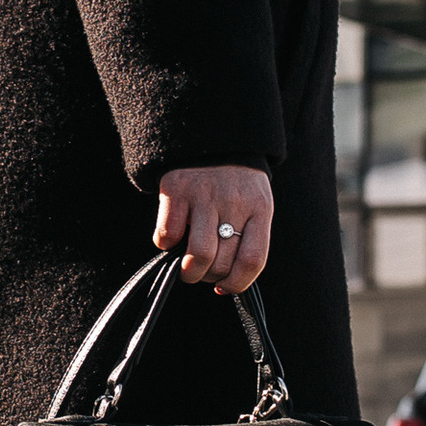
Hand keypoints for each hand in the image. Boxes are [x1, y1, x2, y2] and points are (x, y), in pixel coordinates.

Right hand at [154, 164, 273, 292]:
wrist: (213, 136)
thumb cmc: (236, 183)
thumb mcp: (255, 204)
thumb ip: (248, 237)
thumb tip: (226, 283)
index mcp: (259, 208)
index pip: (252, 260)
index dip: (237, 284)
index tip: (225, 288)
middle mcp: (233, 202)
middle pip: (222, 263)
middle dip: (210, 277)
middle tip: (204, 272)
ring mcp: (204, 195)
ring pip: (199, 256)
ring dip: (190, 272)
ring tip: (188, 268)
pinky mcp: (176, 190)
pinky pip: (167, 236)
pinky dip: (166, 245)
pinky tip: (174, 236)